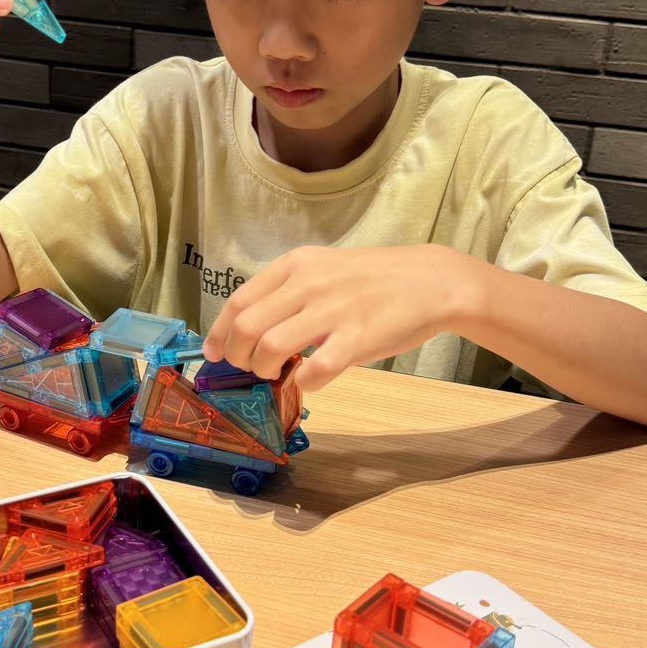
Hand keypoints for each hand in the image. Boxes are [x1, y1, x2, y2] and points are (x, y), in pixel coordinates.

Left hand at [202, 245, 466, 393]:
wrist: (431, 281)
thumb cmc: (373, 280)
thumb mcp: (323, 270)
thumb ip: (288, 293)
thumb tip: (249, 331)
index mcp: (295, 265)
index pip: (239, 302)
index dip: (219, 334)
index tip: (215, 354)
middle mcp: (308, 283)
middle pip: (246, 328)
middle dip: (239, 357)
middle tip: (252, 368)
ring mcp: (333, 310)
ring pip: (270, 348)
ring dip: (266, 370)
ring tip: (279, 373)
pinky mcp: (358, 338)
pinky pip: (315, 370)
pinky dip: (305, 382)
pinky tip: (313, 379)